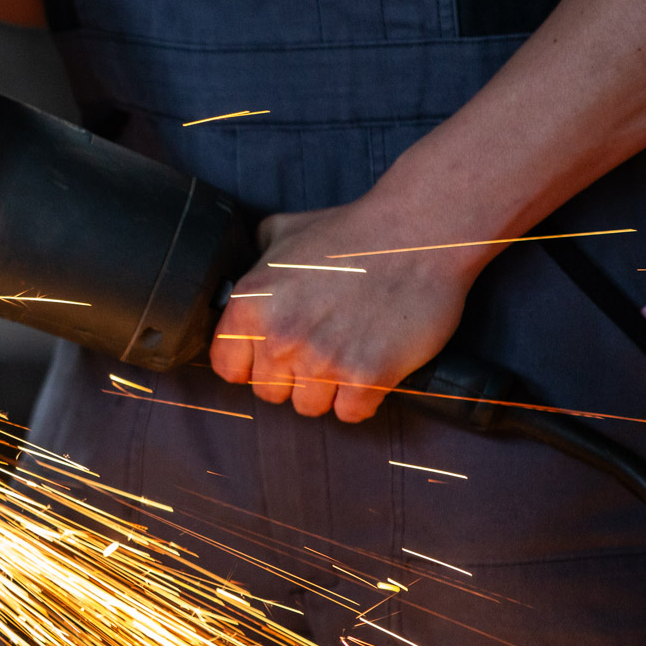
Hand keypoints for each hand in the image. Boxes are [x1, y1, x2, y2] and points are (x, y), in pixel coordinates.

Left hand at [209, 198, 480, 423]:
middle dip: (291, 378)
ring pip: (309, 407)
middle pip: (269, 392)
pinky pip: (350, 413)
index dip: (250, 364)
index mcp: (251, 304)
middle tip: (318, 352)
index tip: (269, 358)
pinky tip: (370, 372)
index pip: (227, 367)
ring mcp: (323, 359)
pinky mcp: (367, 375)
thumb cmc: (353, 232)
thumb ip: (256, 257)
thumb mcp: (284, 231)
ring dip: (327, 391)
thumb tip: (244, 270)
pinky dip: (361, 399)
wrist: (418, 234)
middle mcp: (279, 336)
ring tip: (345, 358)